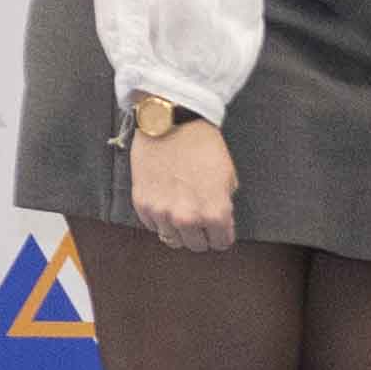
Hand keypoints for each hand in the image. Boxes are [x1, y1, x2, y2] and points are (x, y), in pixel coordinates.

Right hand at [128, 114, 238, 249]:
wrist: (170, 122)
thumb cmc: (202, 145)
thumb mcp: (228, 176)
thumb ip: (224, 205)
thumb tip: (219, 222)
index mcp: (215, 213)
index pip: (221, 243)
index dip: (222, 234)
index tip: (218, 227)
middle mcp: (187, 219)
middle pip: (197, 246)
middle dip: (201, 234)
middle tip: (200, 219)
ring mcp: (162, 213)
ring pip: (173, 240)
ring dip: (179, 229)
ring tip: (181, 208)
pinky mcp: (142, 205)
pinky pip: (153, 226)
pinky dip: (159, 218)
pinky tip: (165, 200)